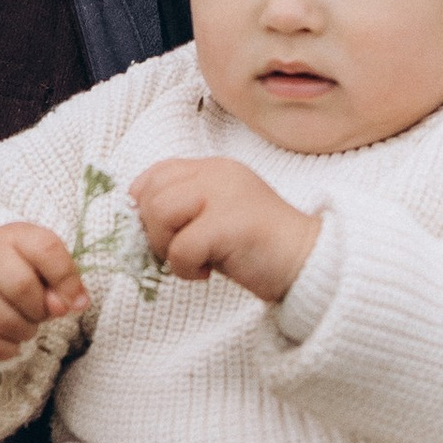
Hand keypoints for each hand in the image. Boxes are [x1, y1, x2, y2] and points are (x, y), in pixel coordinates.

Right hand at [0, 223, 88, 360]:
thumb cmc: (24, 268)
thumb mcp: (48, 265)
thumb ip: (65, 282)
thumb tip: (72, 305)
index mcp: (16, 237)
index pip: (47, 250)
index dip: (67, 280)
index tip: (74, 300)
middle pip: (21, 288)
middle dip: (40, 310)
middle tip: (40, 312)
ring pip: (2, 321)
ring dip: (25, 332)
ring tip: (25, 324)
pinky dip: (5, 349)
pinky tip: (11, 342)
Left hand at [129, 156, 319, 304]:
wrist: (308, 263)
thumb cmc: (257, 248)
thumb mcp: (215, 217)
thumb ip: (182, 209)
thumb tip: (135, 222)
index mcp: (214, 168)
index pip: (157, 173)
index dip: (145, 205)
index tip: (160, 234)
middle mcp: (217, 174)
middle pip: (151, 194)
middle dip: (153, 231)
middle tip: (180, 253)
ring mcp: (225, 195)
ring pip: (160, 214)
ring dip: (167, 248)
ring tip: (194, 261)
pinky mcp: (229, 224)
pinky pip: (181, 248)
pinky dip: (185, 269)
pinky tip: (207, 273)